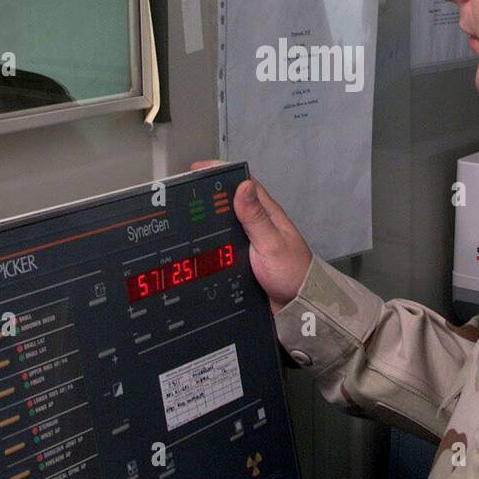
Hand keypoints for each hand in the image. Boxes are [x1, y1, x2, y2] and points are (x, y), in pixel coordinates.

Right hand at [191, 160, 311, 313]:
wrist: (297, 307)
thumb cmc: (293, 274)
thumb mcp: (271, 244)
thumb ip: (256, 217)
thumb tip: (243, 186)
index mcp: (267, 213)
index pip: (242, 183)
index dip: (220, 173)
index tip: (197, 170)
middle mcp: (257, 224)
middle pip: (228, 202)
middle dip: (206, 196)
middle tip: (181, 194)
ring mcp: (249, 241)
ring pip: (223, 224)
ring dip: (206, 220)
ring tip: (182, 216)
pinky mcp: (243, 259)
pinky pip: (222, 245)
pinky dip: (208, 242)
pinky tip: (195, 244)